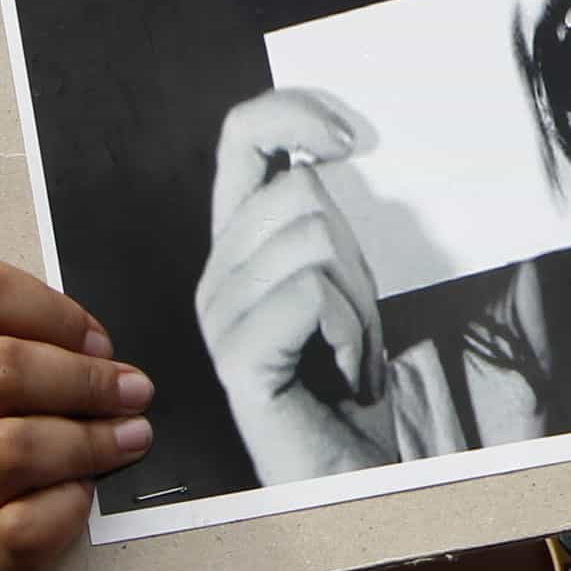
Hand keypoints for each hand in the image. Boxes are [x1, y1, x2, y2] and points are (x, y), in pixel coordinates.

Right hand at [0, 258, 152, 570]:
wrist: (60, 531)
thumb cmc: (70, 426)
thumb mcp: (70, 367)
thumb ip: (81, 341)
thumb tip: (125, 355)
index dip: (50, 310)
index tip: (98, 340)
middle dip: (83, 378)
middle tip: (133, 391)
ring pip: (9, 445)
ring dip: (86, 441)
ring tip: (129, 439)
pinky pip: (17, 526)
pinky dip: (65, 510)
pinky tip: (85, 500)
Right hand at [194, 88, 395, 484]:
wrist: (349, 458)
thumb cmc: (346, 365)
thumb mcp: (343, 269)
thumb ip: (319, 211)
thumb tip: (321, 141)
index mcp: (237, 240)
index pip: (241, 135)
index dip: (295, 112)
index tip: (354, 137)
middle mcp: (216, 273)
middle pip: (298, 193)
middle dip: (352, 247)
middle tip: (350, 312)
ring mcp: (219, 318)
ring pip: (312, 239)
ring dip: (355, 294)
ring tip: (340, 343)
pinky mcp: (237, 362)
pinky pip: (309, 294)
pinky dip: (348, 327)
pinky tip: (336, 365)